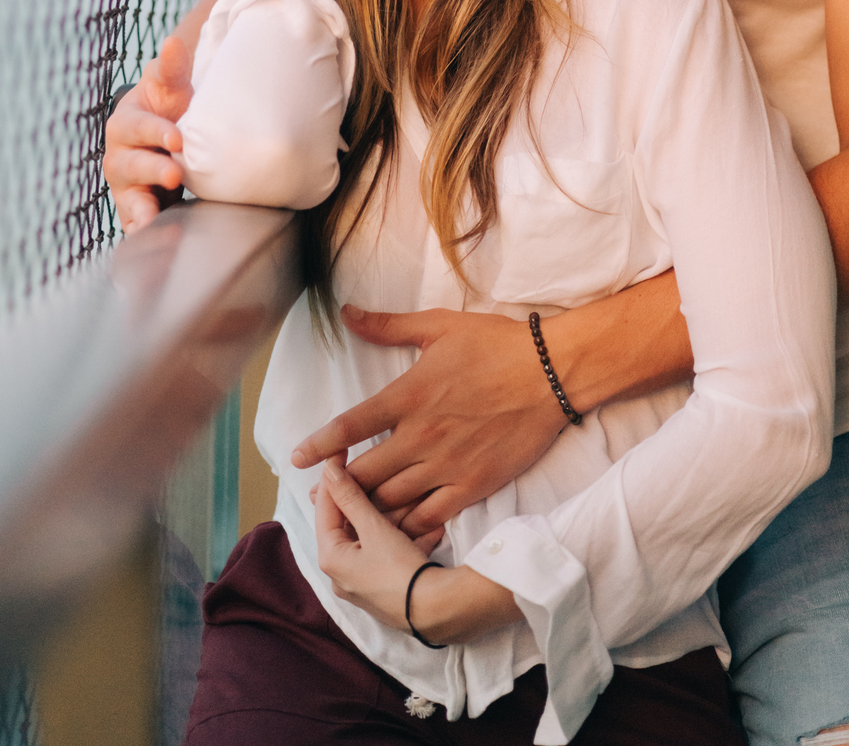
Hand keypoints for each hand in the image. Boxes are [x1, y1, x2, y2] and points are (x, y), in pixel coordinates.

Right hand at [102, 34, 193, 233]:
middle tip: (175, 174)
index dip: (155, 132)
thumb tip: (174, 41)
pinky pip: (132, 224)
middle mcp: (120, 156)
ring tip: (151, 218)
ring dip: (140, 208)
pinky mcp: (135, 210)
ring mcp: (126, 186)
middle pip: (130, 164)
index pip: (138, 127)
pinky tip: (147, 240)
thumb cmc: (169, 108)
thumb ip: (172, 68)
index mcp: (127, 123)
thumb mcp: (170, 87)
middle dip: (152, 169)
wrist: (170, 138)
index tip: (177, 139)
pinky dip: (139, 233)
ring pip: (128, 198)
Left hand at [293, 307, 563, 538]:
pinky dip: (408, 527)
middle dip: (337, 488)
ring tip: (349, 519)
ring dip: (367, 511)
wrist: (551, 373)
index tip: (297, 458)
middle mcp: (420, 436)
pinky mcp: (472, 486)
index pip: (350, 425)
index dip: (319, 445)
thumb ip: (388, 325)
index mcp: (408, 395)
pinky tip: (396, 534)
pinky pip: (430, 517)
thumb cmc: (496, 344)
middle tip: (319, 495)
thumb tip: (346, 313)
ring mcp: (446, 465)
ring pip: (393, 501)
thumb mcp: (438, 326)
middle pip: (365, 474)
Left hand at [315, 458, 517, 644]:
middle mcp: (341, 574)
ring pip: (373, 537)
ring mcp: (364, 583)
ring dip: (392, 518)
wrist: (437, 613)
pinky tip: (429, 528)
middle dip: (370, 498)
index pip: (325, 506)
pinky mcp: (386, 589)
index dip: (333, 476)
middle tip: (381, 472)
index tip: (341, 450)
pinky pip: (390, 554)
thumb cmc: (399, 569)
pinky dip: (405, 538)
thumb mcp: (374, 527)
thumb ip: (350, 496)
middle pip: (350, 523)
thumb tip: (328, 468)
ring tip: (412, 498)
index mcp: (331, 558)